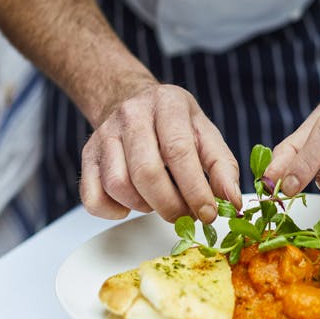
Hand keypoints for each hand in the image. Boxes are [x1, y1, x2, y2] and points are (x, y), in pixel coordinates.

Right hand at [79, 81, 241, 222]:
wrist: (132, 102)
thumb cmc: (174, 124)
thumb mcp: (206, 135)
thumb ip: (223, 167)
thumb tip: (233, 201)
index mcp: (168, 105)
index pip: (178, 151)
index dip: (195, 189)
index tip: (208, 213)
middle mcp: (132, 115)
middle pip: (146, 172)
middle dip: (171, 205)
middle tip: (186, 216)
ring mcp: (104, 135)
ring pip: (118, 185)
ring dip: (144, 206)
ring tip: (160, 202)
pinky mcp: (87, 156)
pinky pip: (93, 197)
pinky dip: (114, 211)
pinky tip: (133, 204)